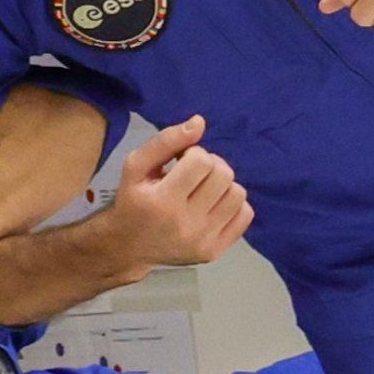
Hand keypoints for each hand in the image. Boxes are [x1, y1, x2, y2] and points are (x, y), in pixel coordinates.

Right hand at [94, 115, 252, 273]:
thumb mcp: (137, 166)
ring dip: (223, 184)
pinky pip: (245, 215)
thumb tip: (199, 122)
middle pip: (224, 175)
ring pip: (238, 194)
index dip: (194, 153)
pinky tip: (213, 205)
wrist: (128, 246)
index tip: (181, 162)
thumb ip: (166, 141)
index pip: (202, 161)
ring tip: (203, 189)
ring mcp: (203, 241)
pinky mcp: (215, 251)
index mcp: (162, 201)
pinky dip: (233, 204)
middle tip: (194, 173)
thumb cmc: (133, 200)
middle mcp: (185, 224)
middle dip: (211, 166)